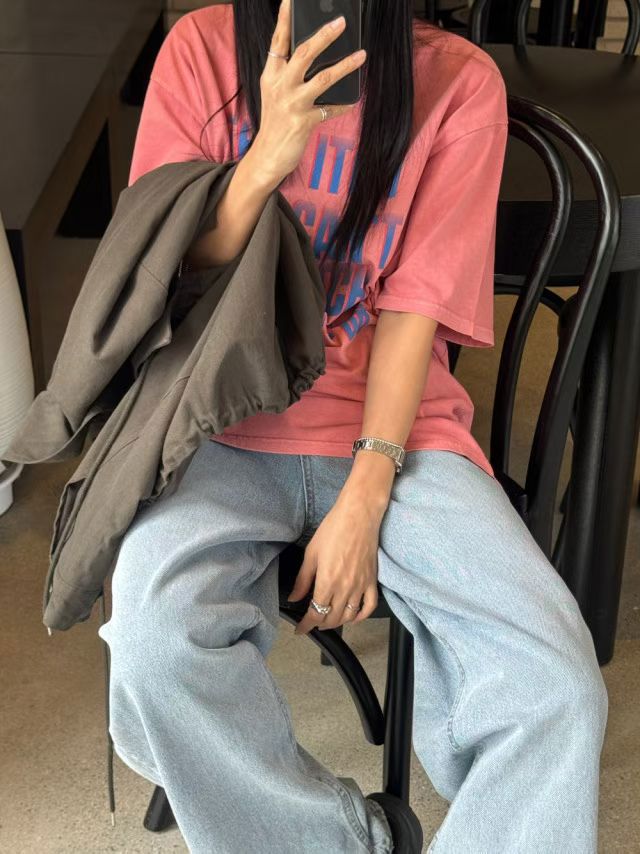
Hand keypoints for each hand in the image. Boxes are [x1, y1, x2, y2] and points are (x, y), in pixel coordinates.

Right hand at [250, 0, 366, 185]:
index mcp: (271, 75)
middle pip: (305, 53)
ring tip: (361, 55)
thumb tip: (313, 53)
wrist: (267, 156)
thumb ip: (288, 73)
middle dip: (325, 35)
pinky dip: (342, 105)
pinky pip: (329, 109)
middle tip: (342, 22)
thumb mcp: (275, 93)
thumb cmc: (275, 121)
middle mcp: (281, 86)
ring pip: (323, 78)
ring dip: (345, 65)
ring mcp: (292, 104)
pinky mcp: (303, 122)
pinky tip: (352, 101)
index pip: (278, 41)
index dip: (284, 18)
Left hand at [287, 489, 382, 635]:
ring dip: (338, 622)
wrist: (359, 515)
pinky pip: (369, 606)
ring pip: (349, 616)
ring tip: (328, 620)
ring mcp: (361, 586)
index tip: (300, 629)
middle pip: (332, 618)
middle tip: (312, 622)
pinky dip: (361, 616)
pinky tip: (353, 616)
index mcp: (327, 582)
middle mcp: (345, 588)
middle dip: (319, 624)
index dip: (306, 626)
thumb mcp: (311, 553)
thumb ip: (303, 579)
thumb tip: (294, 597)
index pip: (315, 614)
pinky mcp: (372, 580)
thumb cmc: (333, 529)